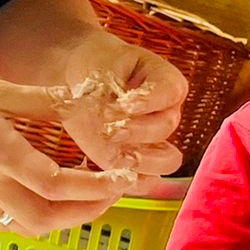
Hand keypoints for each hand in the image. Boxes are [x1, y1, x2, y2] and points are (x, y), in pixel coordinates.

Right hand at [0, 66, 136, 234]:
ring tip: (90, 199)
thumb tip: (87, 105)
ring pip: (29, 227)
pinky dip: (39, 221)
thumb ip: (42, 100)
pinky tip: (52, 203)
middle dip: (88, 210)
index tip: (121, 176)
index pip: (53, 183)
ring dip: (66, 220)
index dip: (94, 186)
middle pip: (45, 217)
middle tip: (113, 190)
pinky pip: (9, 224)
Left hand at [53, 32, 186, 177]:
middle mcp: (167, 113)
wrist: (81, 81)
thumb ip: (107, 92)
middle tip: (111, 131)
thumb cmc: (94, 69)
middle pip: (165, 127)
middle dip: (137, 131)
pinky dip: (132, 181)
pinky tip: (110, 176)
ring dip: (142, 161)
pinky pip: (147, 180)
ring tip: (116, 159)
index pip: (168, 92)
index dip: (147, 102)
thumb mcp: (99, 70)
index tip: (124, 105)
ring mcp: (157, 140)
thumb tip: (111, 122)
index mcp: (166, 84)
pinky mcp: (140, 161)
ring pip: (166, 160)